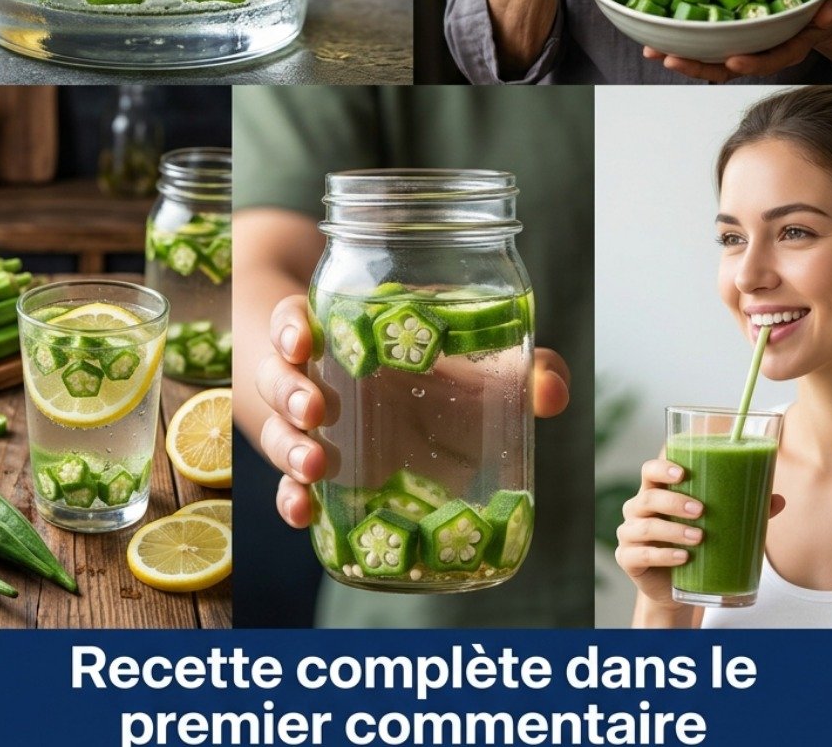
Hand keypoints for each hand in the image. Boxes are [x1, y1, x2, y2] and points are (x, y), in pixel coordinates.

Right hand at [257, 294, 570, 528]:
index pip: (296, 320)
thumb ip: (511, 367)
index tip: (301, 338)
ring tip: (314, 465)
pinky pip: (286, 484)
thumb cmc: (422, 364)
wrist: (382, 393)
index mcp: (335, 331)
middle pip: (281, 378)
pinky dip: (290, 499)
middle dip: (293, 394)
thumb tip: (553, 391)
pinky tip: (303, 512)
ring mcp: (306, 426)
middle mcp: (310, 375)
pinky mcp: (310, 469)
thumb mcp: (458, 354)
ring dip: (291, 447)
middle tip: (316, 408)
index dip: (291, 327)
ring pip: (278, 431)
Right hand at [615, 456, 784, 611]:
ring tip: (698, 538)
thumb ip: (742, 510)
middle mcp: (638, 510)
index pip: (650, 471)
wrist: (674, 587)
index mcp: (656, 493)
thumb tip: (777, 499)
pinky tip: (683, 557)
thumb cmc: (693, 546)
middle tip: (701, 510)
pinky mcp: (629, 559)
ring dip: (672, 530)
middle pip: (647, 497)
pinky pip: (641, 554)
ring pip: (644, 526)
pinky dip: (663, 555)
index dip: (661, 467)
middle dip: (674, 501)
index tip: (682, 471)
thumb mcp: (713, 525)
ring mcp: (630, 534)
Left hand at [643, 0, 831, 83]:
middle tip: (671, 60)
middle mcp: (758, 51)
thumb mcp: (831, 8)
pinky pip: (702, 40)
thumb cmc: (822, 10)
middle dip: (698, 66)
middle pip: (727, 66)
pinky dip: (679, 38)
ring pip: (709, 58)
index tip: (734, 61)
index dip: (753, 62)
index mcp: (786, 48)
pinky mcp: (726, 34)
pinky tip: (654, 34)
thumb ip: (829, 11)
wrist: (817, 12)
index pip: (770, 59)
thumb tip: (828, 11)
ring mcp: (740, 45)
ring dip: (679, 55)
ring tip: (652, 51)